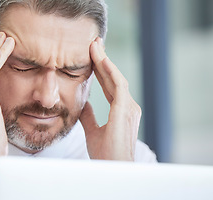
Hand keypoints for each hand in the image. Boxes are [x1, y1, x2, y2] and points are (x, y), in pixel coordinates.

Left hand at [79, 39, 140, 160]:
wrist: (113, 170)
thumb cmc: (106, 154)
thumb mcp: (93, 131)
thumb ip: (90, 116)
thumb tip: (83, 104)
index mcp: (121, 111)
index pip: (109, 85)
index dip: (100, 70)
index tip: (91, 56)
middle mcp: (128, 106)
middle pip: (113, 78)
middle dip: (102, 60)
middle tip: (93, 43)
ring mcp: (129, 107)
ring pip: (116, 78)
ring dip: (105, 61)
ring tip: (94, 45)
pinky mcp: (125, 110)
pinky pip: (118, 85)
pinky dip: (109, 71)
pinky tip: (100, 60)